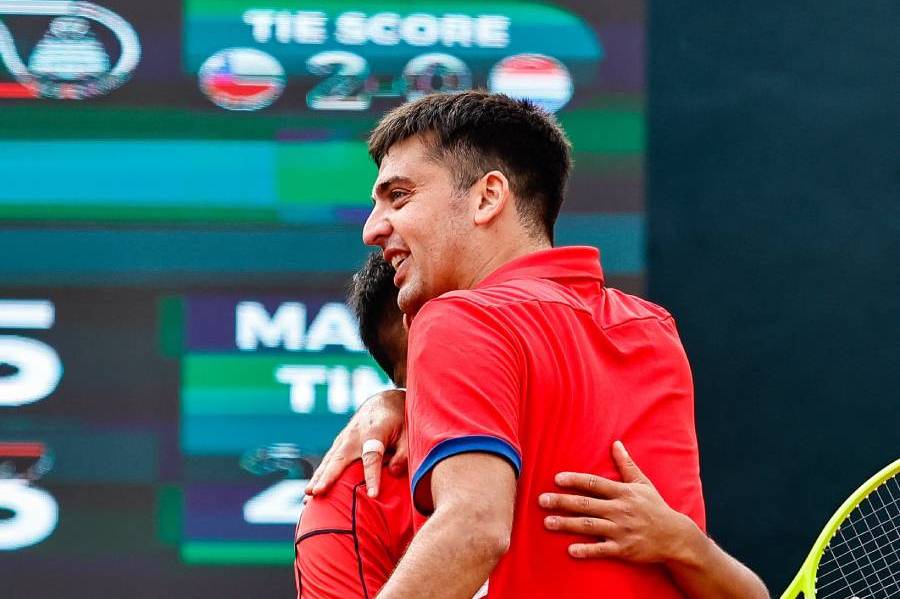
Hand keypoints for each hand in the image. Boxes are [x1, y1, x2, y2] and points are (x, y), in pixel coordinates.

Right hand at [306, 388, 406, 497]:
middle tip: (317, 492)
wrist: (384, 402)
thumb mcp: (408, 433)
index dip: (372, 477)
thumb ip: (403, 453)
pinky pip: (328, 460)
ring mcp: (344, 438)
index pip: (372, 457)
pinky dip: (319, 475)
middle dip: (328, 476)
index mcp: (374, 431)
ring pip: (329, 460)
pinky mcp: (339, 443)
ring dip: (318, 477)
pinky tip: (311, 491)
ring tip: (308, 496)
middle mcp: (354, 435)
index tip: (372, 495)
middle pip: (340, 458)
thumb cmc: (399, 420)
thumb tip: (393, 473)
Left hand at [539, 440, 697, 563]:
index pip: (594, 484)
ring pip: (589, 526)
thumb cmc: (655, 508)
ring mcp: (621, 530)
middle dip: (562, 502)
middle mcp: (620, 510)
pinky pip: (601, 550)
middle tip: (541, 500)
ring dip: (567, 524)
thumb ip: (626, 465)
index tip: (556, 479)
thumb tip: (616, 443)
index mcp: (623, 493)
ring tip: (547, 522)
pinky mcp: (623, 549)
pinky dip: (586, 550)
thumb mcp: (643, 483)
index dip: (575, 480)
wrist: (675, 537)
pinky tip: (570, 549)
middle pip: (586, 504)